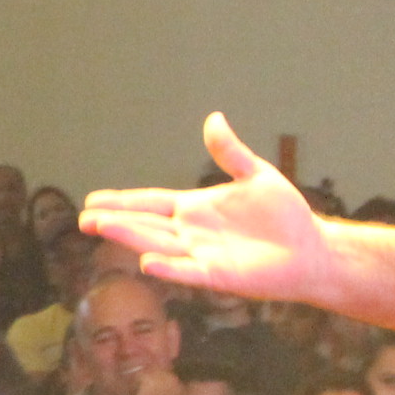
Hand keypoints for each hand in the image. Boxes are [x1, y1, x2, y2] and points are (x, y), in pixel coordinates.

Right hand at [83, 114, 329, 303]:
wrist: (311, 248)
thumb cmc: (286, 215)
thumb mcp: (256, 175)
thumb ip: (231, 152)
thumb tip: (213, 119)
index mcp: (196, 208)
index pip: (151, 203)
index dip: (123, 201)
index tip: (93, 199)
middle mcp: (192, 233)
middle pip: (145, 224)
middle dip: (115, 221)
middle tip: (83, 219)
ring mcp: (203, 255)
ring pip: (158, 245)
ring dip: (130, 237)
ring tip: (101, 229)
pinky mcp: (219, 275)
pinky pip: (188, 272)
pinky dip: (168, 268)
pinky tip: (146, 261)